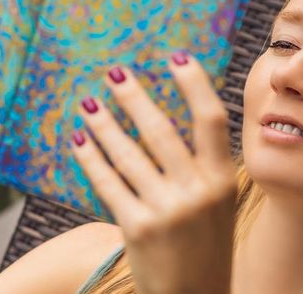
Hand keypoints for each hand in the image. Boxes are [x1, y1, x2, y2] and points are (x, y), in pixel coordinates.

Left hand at [69, 52, 237, 293]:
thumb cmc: (204, 246)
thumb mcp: (217, 204)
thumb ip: (201, 167)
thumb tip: (163, 122)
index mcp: (222, 181)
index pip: (211, 120)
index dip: (194, 84)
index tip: (176, 57)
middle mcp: (198, 192)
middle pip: (161, 131)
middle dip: (134, 98)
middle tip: (114, 73)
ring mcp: (168, 211)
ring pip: (129, 155)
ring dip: (105, 125)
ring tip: (89, 104)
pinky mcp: (138, 228)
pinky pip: (109, 183)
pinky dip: (92, 159)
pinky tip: (80, 141)